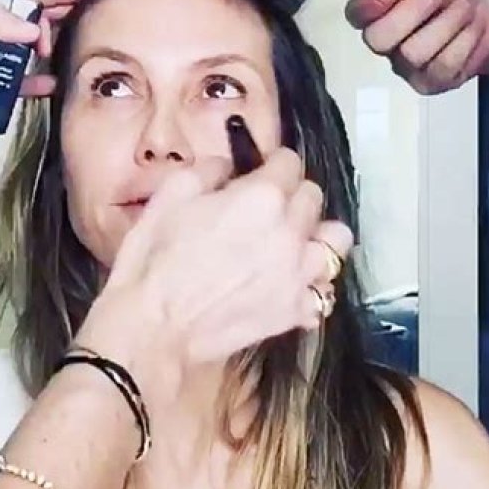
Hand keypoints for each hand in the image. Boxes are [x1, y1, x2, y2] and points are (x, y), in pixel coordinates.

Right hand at [77, 149, 352, 409]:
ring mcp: (298, 274)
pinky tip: (288, 283)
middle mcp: (291, 230)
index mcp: (262, 196)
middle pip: (313, 197)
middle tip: (265, 208)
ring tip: (291, 243)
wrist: (153, 326)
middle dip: (291, 195)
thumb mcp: (171, 193)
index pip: (289, 162)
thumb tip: (229, 167)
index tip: (258, 172)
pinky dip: (311, 284)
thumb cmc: (155, 256)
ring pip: (335, 241)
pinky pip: (324, 291)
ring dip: (316, 236)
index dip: (271, 164)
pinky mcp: (295, 310)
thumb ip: (210, 169)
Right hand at [344, 0, 488, 94]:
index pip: (355, 14)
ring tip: (466, 9)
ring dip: (447, 23)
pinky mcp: (431, 83)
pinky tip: (473, 29)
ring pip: (414, 52)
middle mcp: (386, 44)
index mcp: (378, 13)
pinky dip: (466, 39)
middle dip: (409, 13)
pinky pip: (444, 64)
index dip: (368, 5)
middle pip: (378, 39)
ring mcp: (407, 67)